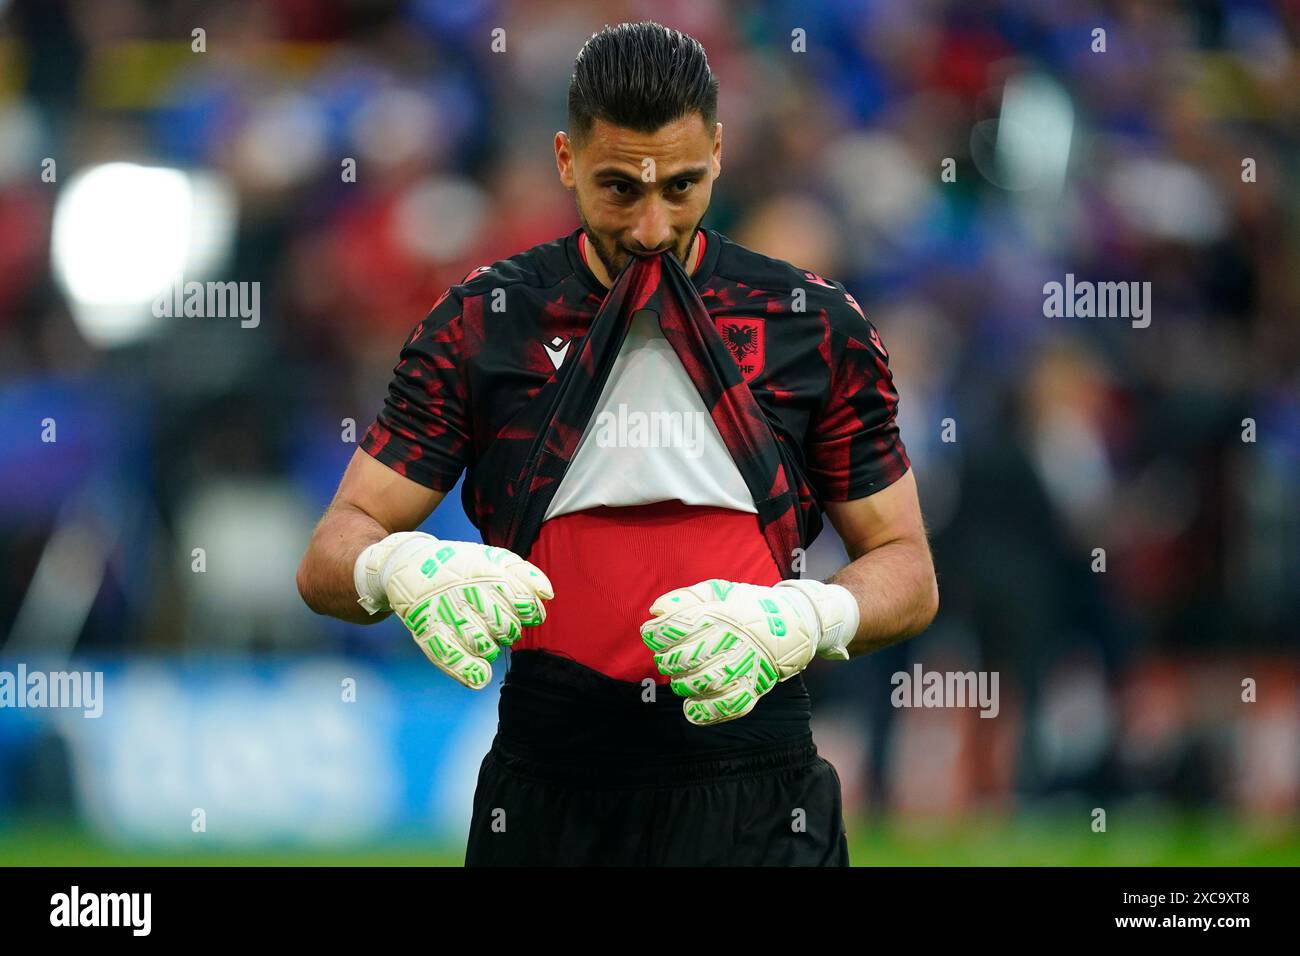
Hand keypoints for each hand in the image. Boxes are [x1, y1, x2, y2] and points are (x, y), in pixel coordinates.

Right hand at [355, 532, 553, 688]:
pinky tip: (479, 674)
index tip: (522, 611)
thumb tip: (547, 595)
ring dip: (491, 645)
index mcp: (486, 573)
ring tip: (480, 633)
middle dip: (508, 628)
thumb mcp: (491, 558)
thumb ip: (524, 574)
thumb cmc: (458, 566)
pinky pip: (456, 660)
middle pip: (508, 629)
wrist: (407, 566)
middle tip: (494, 619)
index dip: (528, 612)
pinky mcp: (429, 633)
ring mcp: (447, 614)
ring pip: (487, 647)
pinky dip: (472, 671)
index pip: (524, 604)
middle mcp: (467, 593)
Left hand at [640, 578, 857, 725]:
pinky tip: (692, 709)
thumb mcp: (721, 591)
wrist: (796, 622)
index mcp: (723, 613)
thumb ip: (688, 598)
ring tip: (680, 678)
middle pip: (686, 657)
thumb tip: (657, 610)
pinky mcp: (755, 686)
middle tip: (666, 657)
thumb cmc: (750, 606)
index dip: (657, 633)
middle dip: (667, 659)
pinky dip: (706, 712)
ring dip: (682, 684)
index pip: (679, 627)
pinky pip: (728, 705)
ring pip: (702, 683)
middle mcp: (734, 640)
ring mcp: (746, 665)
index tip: (651, 634)